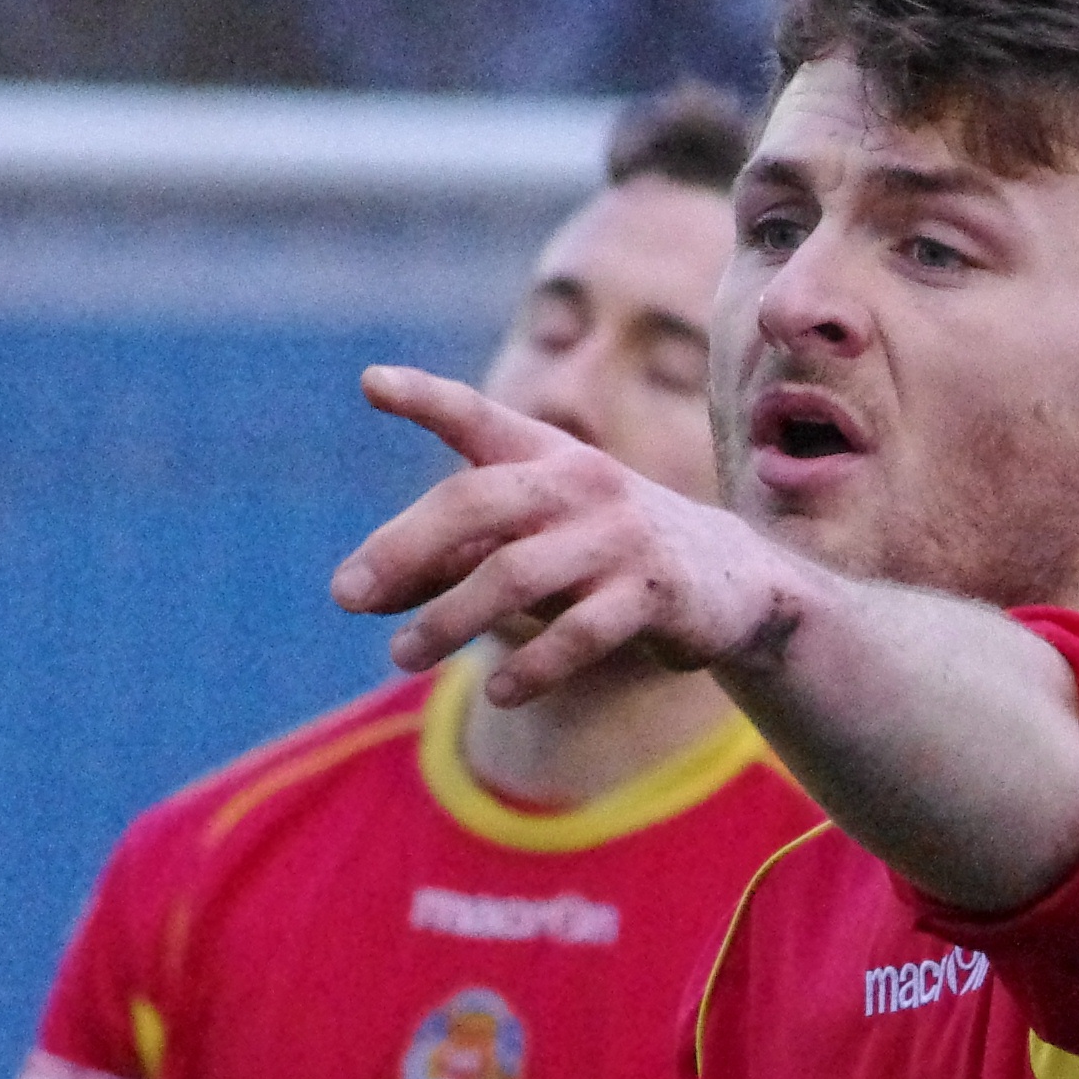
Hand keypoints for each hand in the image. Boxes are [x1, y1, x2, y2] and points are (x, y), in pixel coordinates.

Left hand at [335, 367, 803, 704]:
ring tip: (402, 656)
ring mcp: (620, 536)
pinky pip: (580, 632)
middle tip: (346, 596)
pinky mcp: (655, 593)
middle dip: (403, 548)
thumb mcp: (532, 543)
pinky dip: (533, 665)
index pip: (479, 417)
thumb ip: (453, 559)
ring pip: (516, 574)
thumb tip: (365, 595)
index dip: (426, 399)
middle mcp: (581, 482)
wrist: (732, 584)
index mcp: (547, 455)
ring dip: (450, 619)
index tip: (372, 386)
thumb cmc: (606, 557)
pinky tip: (498, 693)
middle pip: (476, 502)